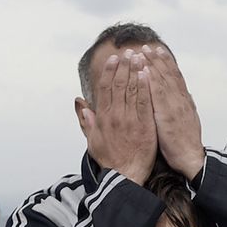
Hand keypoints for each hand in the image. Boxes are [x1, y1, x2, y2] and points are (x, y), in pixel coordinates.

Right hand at [81, 50, 156, 184]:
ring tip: (139, 56)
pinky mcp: (144, 125)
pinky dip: (145, 87)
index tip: (114, 58)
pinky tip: (147, 74)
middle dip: (124, 65)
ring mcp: (130, 119)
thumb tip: (79, 102)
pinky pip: (145, 102)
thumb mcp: (92, 140)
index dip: (110, 71)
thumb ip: (86, 120)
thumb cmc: (109, 159)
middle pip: (119, 84)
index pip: (105, 88)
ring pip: (132, 90)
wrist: (125, 175)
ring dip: (135, 71)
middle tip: (128, 51)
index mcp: (103, 117)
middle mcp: (116, 115)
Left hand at [145, 46, 204, 179]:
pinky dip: (151, 81)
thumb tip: (185, 96)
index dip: (166, 63)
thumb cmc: (184, 143)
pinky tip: (144, 71)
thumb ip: (184, 107)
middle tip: (147, 47)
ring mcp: (175, 106)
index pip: (174, 77)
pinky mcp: (167, 114)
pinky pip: (158, 94)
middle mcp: (180, 100)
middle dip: (157, 59)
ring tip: (143, 52)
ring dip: (152, 64)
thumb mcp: (187, 120)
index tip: (157, 51)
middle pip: (168, 74)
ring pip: (163, 80)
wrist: (190, 157)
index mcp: (184, 102)